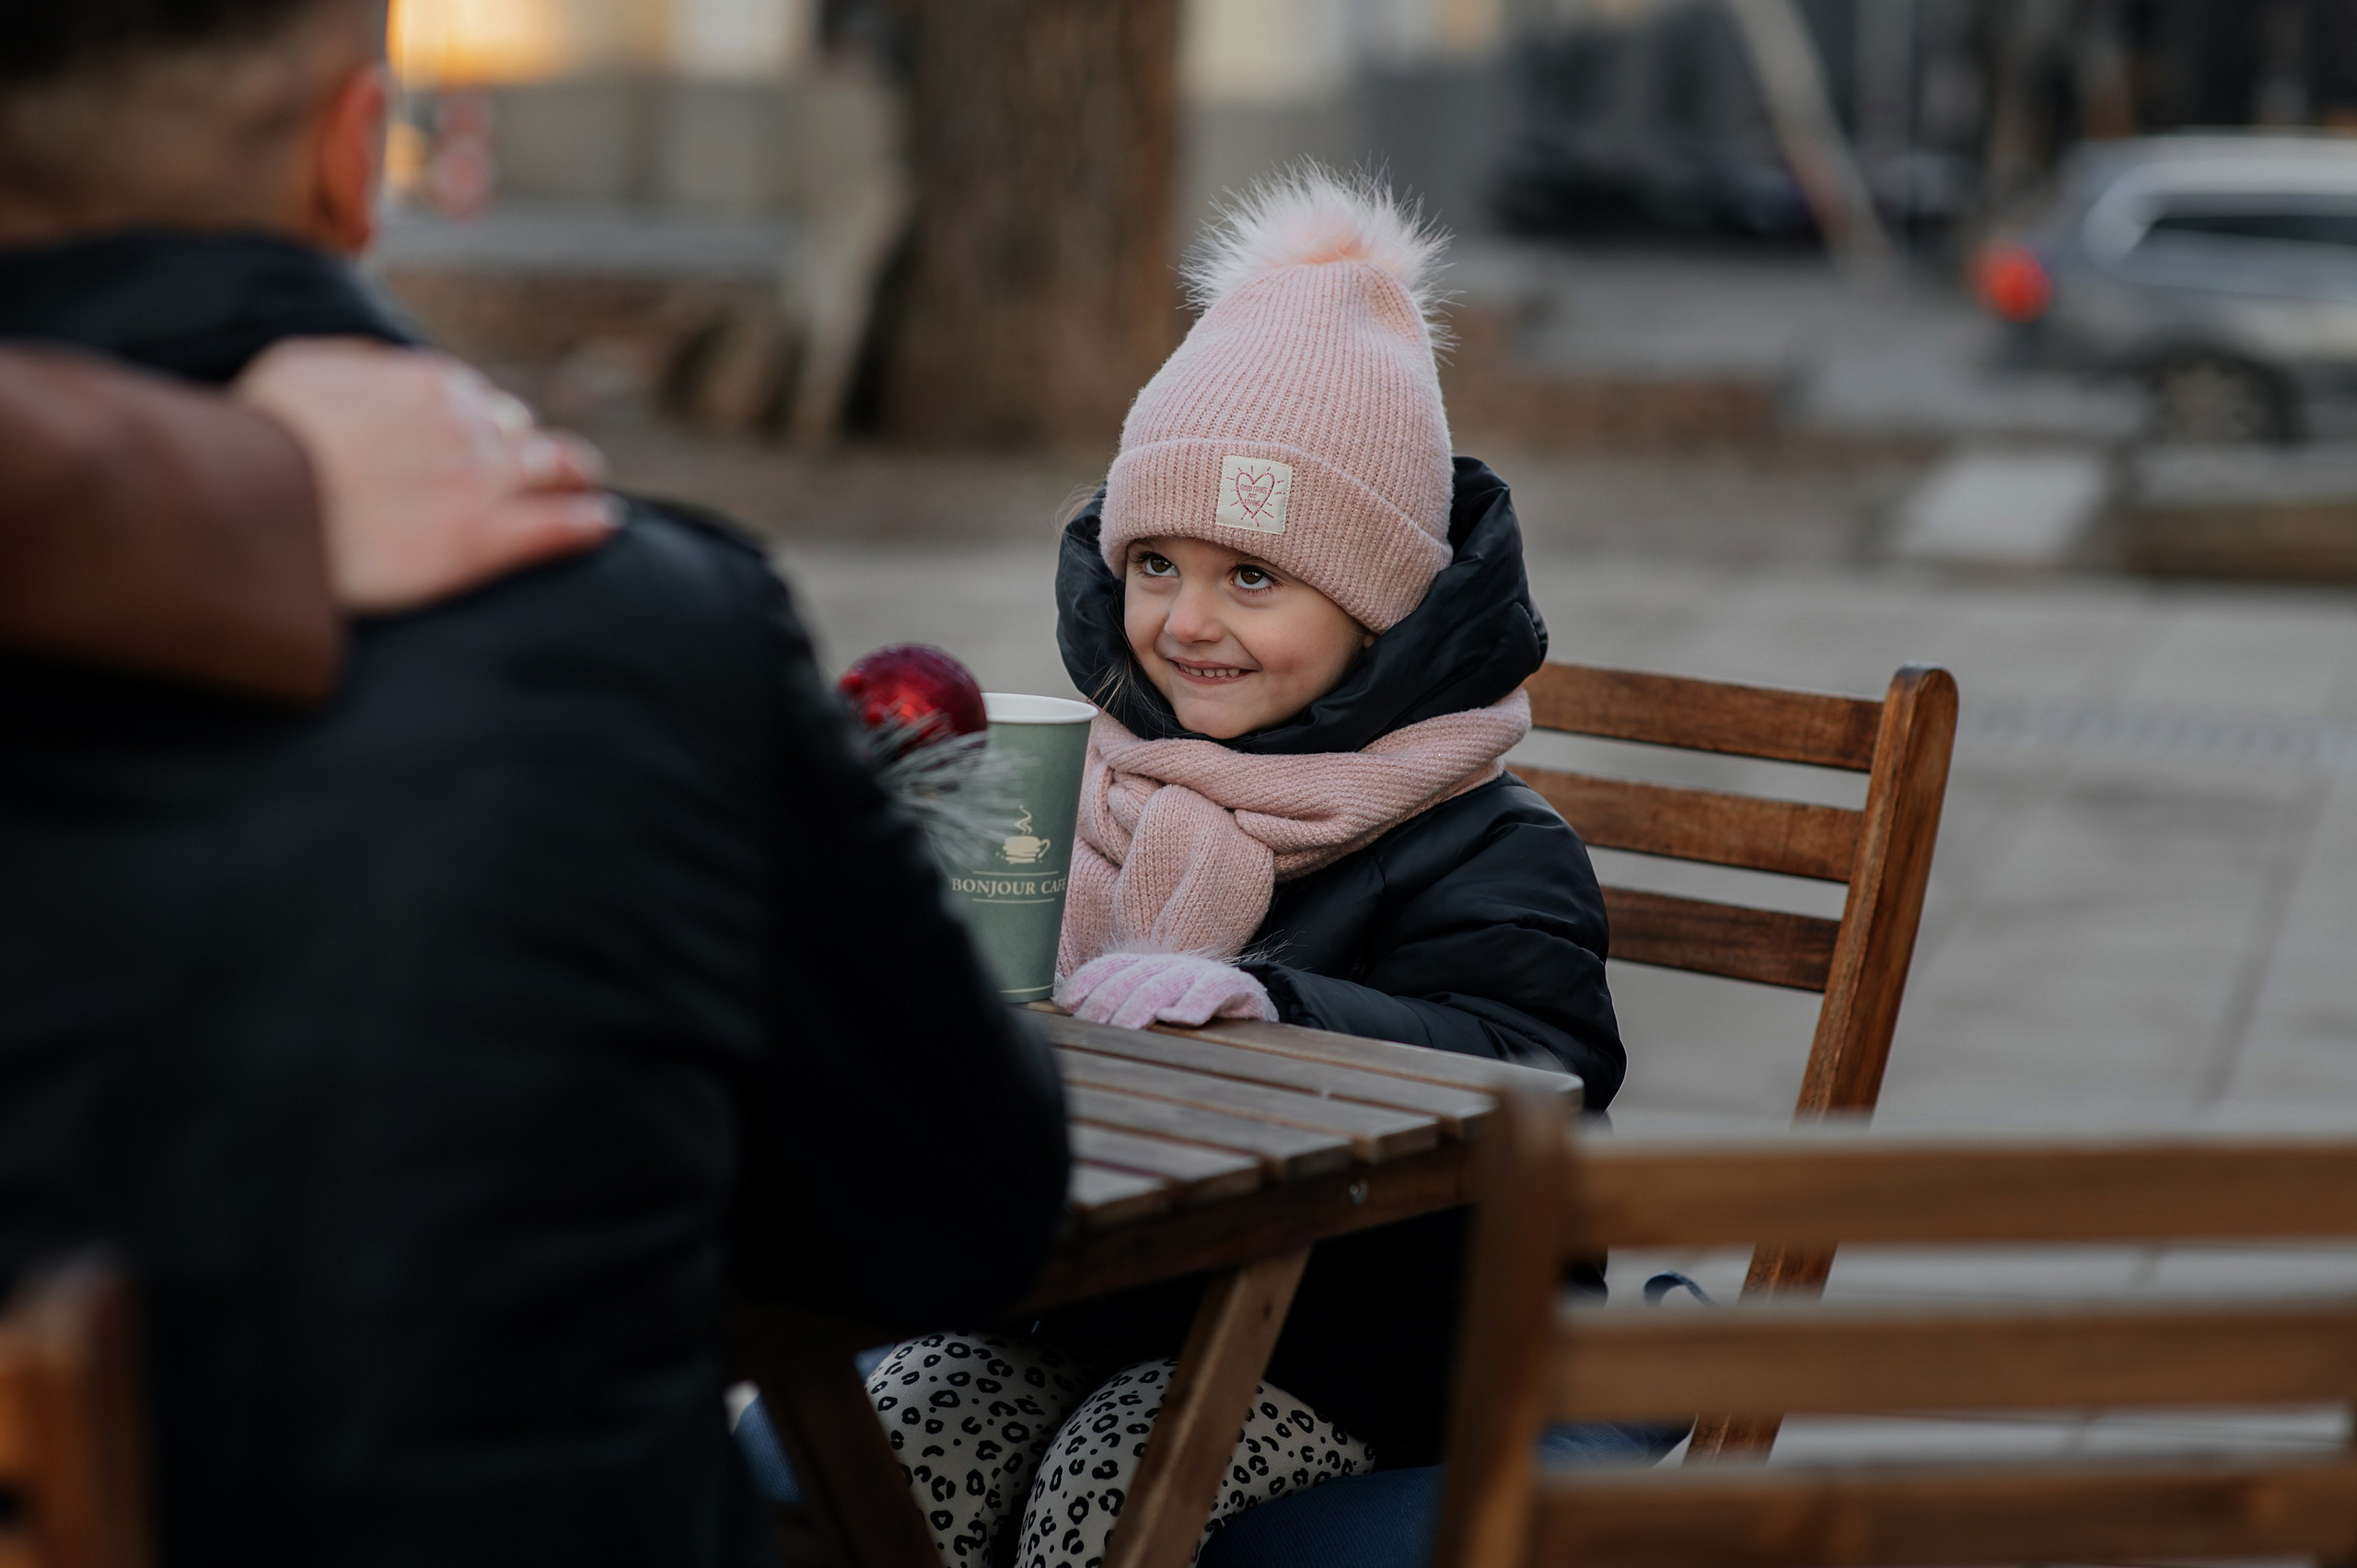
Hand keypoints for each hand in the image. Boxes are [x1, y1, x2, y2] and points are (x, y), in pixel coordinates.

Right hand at [235, 339, 616, 613]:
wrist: (251, 503)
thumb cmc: (255, 441)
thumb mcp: (299, 372)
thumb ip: (357, 369)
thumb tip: (388, 374)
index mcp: (420, 381)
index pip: (474, 397)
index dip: (483, 421)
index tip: (484, 439)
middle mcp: (460, 422)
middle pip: (521, 432)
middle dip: (532, 449)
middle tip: (545, 469)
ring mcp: (476, 480)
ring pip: (554, 469)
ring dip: (574, 476)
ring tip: (586, 489)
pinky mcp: (480, 538)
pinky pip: (558, 524)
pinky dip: (589, 521)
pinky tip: (606, 523)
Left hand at [1055, 952, 1274, 1030]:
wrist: (1254, 1002)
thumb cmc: (1193, 1008)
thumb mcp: (1154, 1003)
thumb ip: (1117, 1004)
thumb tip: (1065, 1008)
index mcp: (1148, 967)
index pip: (1112, 967)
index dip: (1089, 982)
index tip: (1068, 1004)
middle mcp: (1172, 965)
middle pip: (1134, 978)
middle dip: (1109, 1000)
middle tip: (1093, 1026)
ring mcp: (1202, 974)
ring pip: (1166, 985)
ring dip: (1142, 1005)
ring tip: (1127, 1026)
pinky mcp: (1235, 987)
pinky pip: (1212, 992)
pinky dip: (1195, 1004)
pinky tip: (1179, 1019)